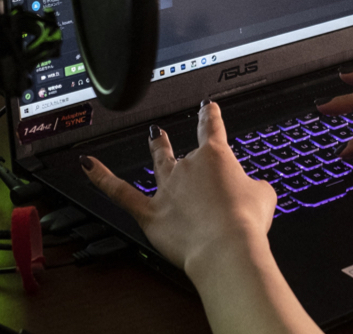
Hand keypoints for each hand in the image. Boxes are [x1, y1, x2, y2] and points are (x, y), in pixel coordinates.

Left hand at [81, 102, 276, 275]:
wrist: (226, 246)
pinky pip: (120, 193)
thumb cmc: (245, 222)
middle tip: (170, 132)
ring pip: (159, 164)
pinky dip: (101, 178)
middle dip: (179, 142)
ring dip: (156, 150)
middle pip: (183, 151)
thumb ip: (256, 187)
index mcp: (216, 158)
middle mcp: (188, 167)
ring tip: (153, 138)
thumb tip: (254, 190)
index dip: (209, 115)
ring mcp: (167, 188)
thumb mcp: (265, 195)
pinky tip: (87, 165)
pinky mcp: (150, 212)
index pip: (212, 129)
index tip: (207, 106)